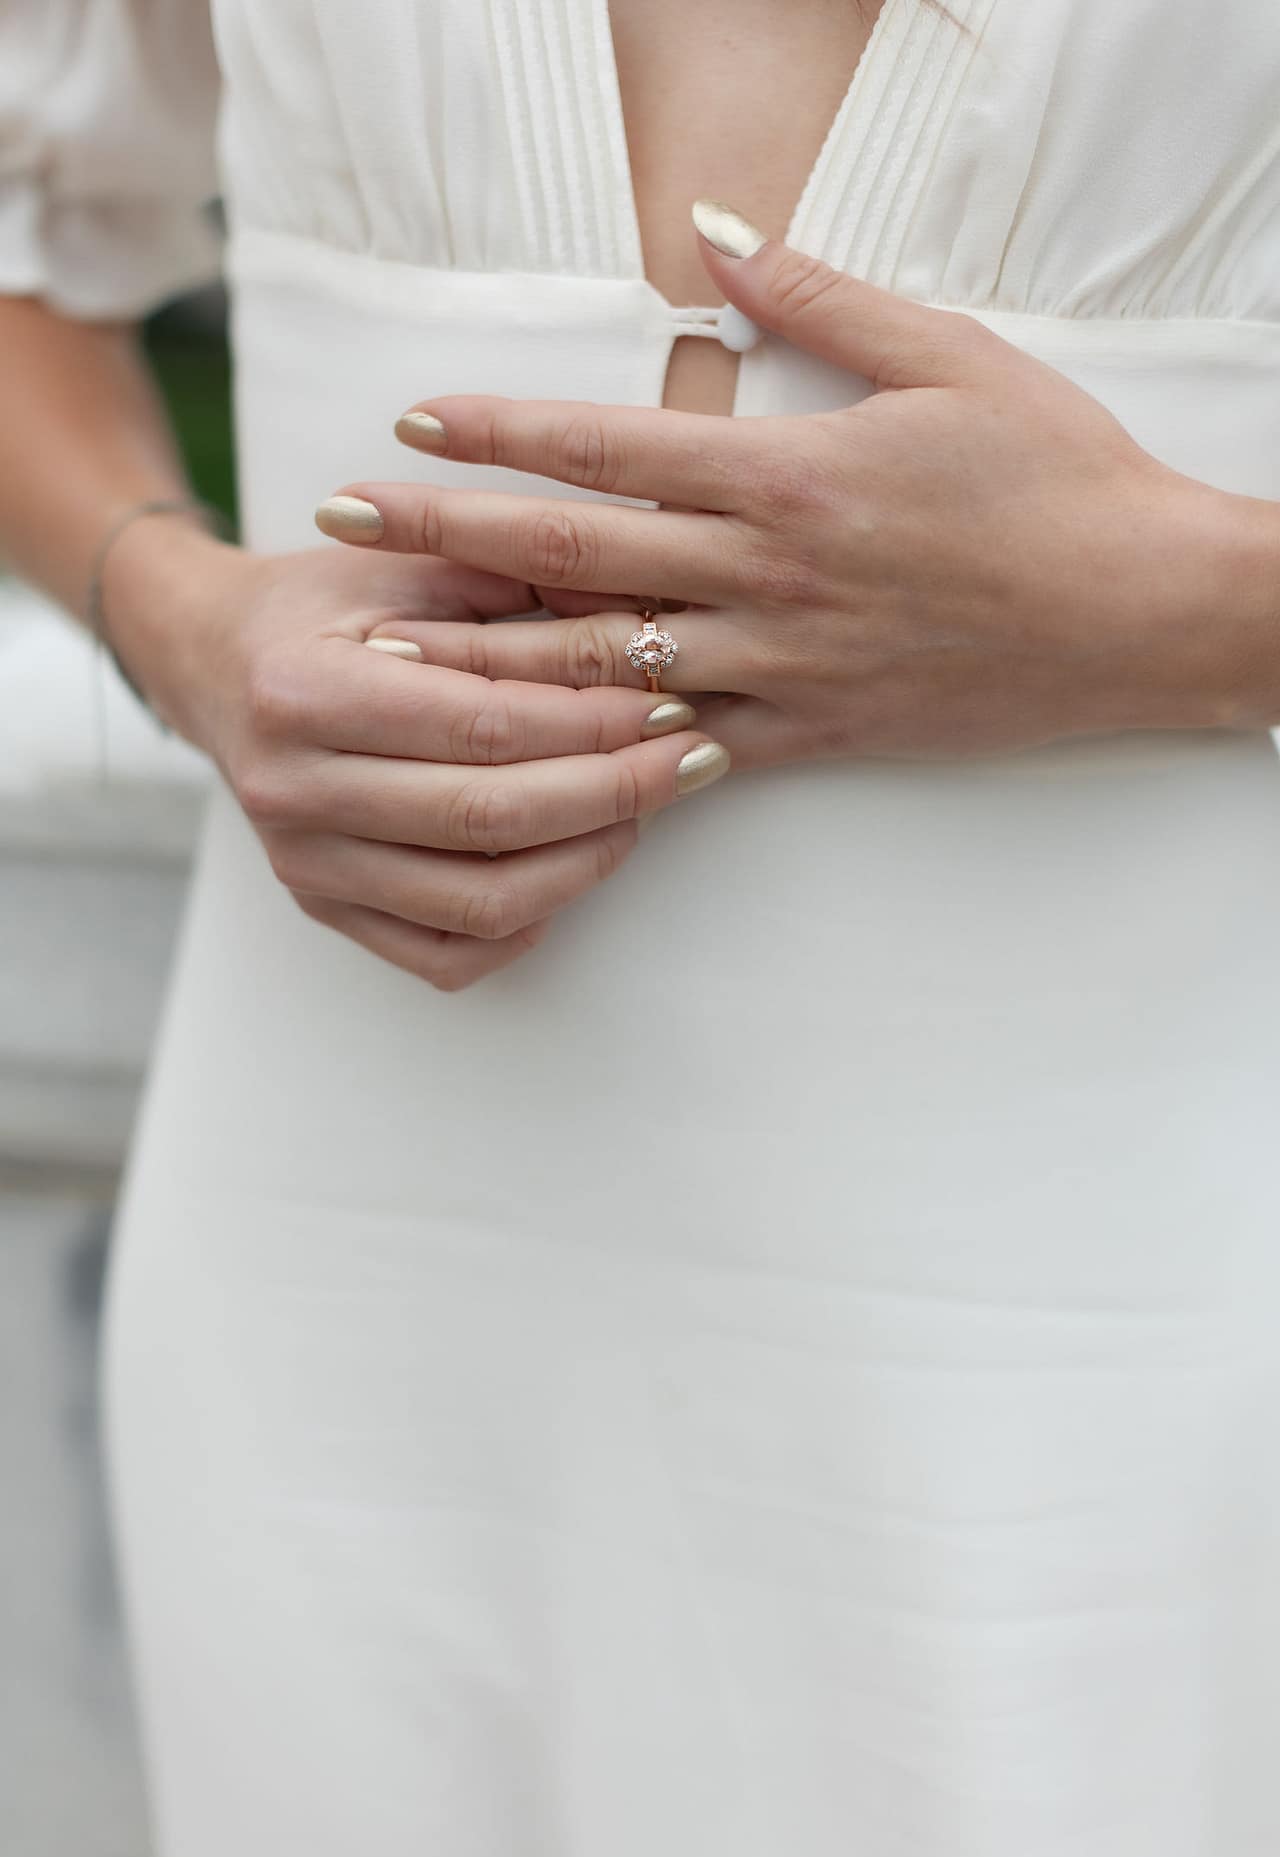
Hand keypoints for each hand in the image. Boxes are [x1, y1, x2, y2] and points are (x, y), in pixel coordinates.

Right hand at [106, 527, 727, 990]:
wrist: (218, 660)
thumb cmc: (329, 604)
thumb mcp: (410, 561)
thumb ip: (517, 577)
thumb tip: (649, 613)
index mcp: (305, 690)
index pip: (482, 726)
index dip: (592, 724)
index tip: (672, 703)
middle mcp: (293, 790)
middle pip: (488, 820)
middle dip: (613, 793)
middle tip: (691, 758)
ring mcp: (305, 865)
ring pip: (479, 904)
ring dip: (585, 863)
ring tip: (644, 810)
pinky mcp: (324, 910)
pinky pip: (446, 956)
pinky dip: (526, 924)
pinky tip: (570, 864)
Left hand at [316, 203, 1267, 763]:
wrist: (1143, 615)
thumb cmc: (1058, 475)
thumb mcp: (951, 355)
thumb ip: (820, 297)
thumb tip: (712, 237)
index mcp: (787, 475)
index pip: (606, 449)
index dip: (496, 435)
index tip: (407, 425)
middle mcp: (763, 577)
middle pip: (569, 555)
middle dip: (439, 539)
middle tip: (337, 531)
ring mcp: (780, 666)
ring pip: (604, 668)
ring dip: (486, 658)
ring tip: (392, 652)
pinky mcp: (812, 733)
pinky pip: (685, 750)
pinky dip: (602, 750)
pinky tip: (528, 753)